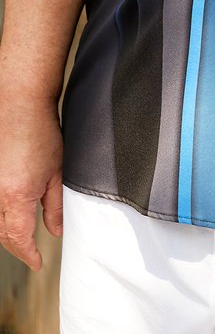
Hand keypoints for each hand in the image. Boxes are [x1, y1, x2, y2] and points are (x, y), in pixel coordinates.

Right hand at [0, 98, 63, 269]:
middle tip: (31, 251)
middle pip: (2, 233)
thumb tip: (56, 230)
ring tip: (21, 236)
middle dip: (17, 246)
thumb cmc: (40, 133)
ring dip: (6, 231)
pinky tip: (9, 215)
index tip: (36, 262)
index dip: (28, 254)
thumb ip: (56, 206)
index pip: (18, 238)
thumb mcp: (56, 172)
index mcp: (16, 195)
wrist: (20, 105)